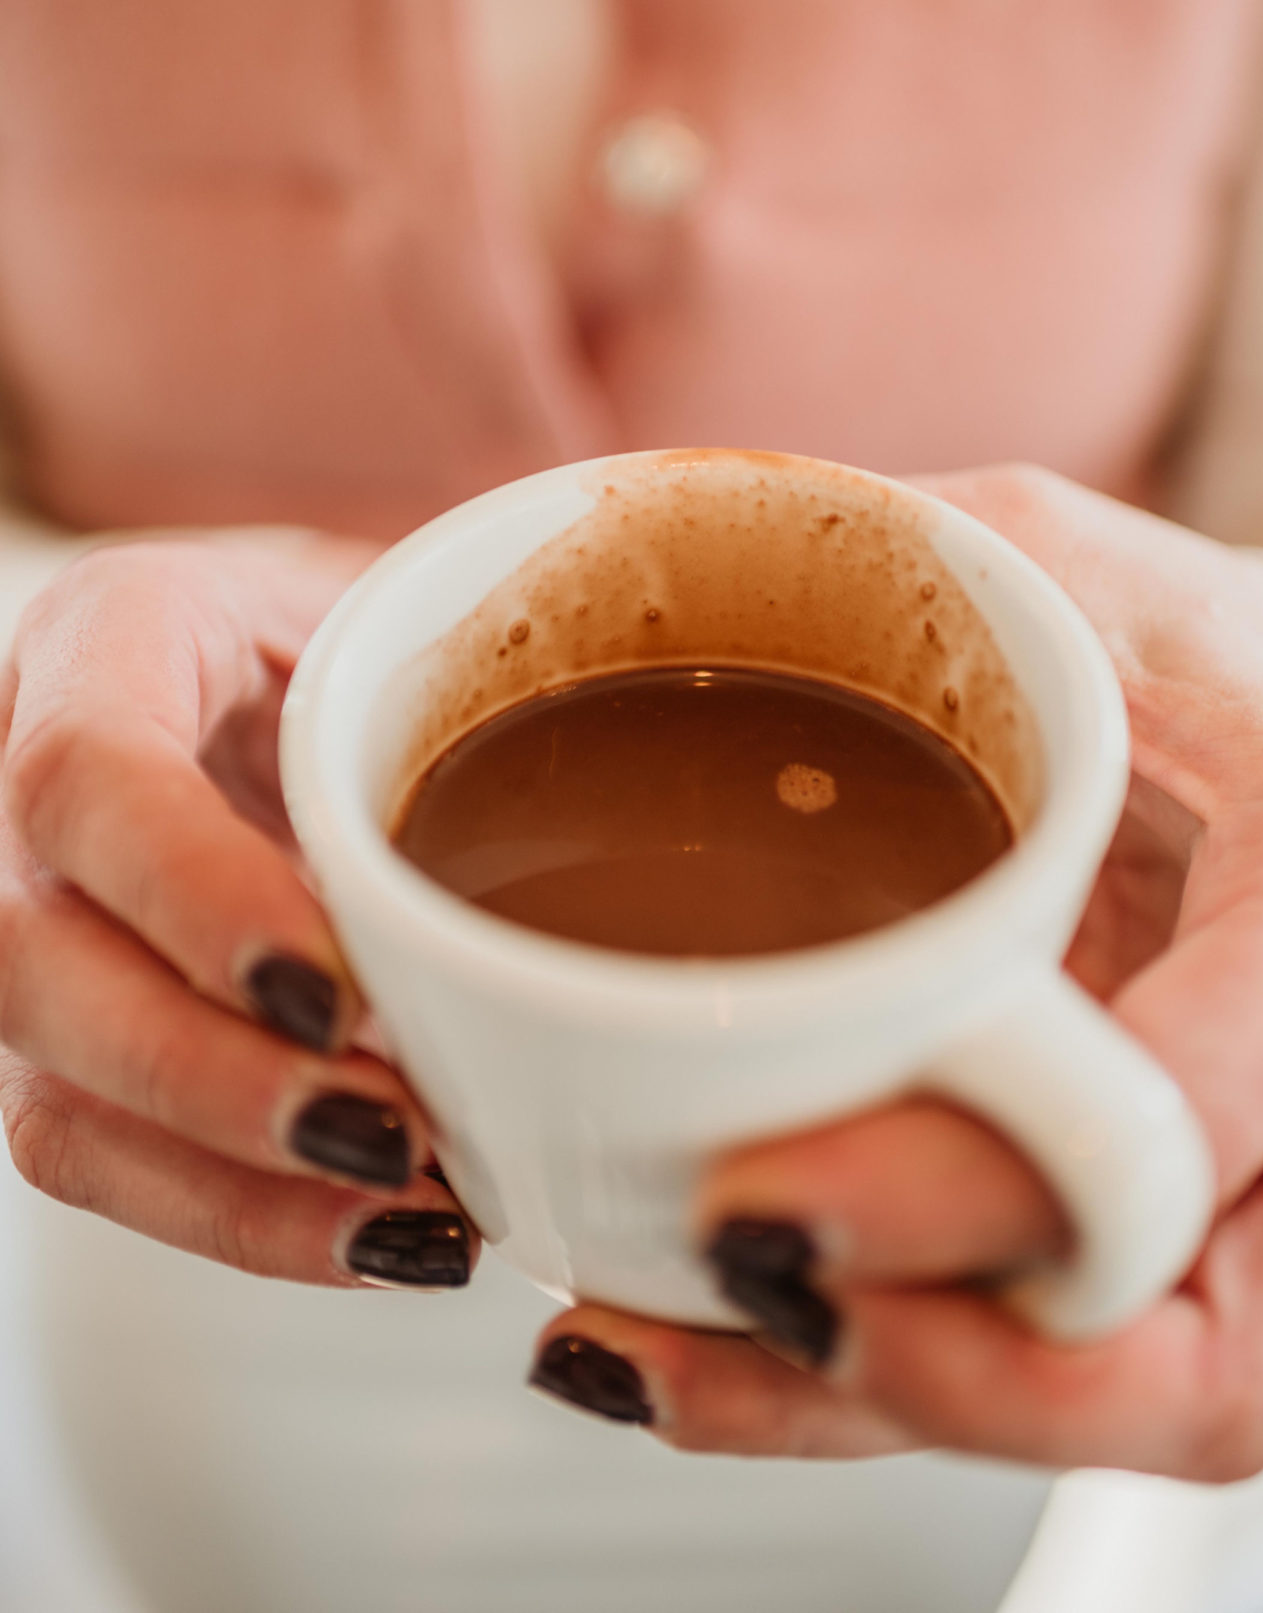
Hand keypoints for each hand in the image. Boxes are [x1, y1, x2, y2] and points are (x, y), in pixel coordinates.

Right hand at [0, 535, 474, 1291]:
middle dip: (213, 1079)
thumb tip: (639, 665)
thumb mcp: (414, 596)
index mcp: (112, 637)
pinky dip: (245, 1216)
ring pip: (53, 1095)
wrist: (305, 674)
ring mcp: (36, 924)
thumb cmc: (373, 629)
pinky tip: (375, 1228)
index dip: (193, 894)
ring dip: (236, 1183)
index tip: (335, 989)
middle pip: (33, 963)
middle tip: (391, 1130)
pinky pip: (105, 1159)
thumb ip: (474, 640)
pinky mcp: (67, 1040)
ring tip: (409, 1206)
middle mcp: (27, 790)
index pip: (89, 773)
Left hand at [528, 466, 1262, 1476]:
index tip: (755, 1187)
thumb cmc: (1151, 634)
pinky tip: (696, 1353)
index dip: (992, 1185)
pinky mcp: (1179, 1234)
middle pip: (1202, 1345)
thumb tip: (639, 553)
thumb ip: (888, 559)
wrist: (1259, 731)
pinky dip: (877, 1391)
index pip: (1217, 1097)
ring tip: (639, 1346)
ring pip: (1128, 1403)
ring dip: (879, 1407)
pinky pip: (1061, 1368)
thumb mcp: (1039, 549)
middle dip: (948, 1366)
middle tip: (722, 1268)